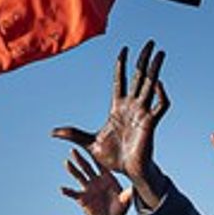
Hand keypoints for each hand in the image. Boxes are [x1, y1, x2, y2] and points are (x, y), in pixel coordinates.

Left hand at [52, 40, 169, 189]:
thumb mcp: (89, 143)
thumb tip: (53, 132)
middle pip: (140, 77)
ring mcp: (142, 113)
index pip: (121, 80)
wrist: (127, 172)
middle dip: (144, 59)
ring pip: (151, 85)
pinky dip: (160, 94)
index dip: (121, 65)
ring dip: (156, 69)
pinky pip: (160, 105)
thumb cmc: (113, 158)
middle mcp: (132, 106)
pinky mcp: (151, 123)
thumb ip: (73, 134)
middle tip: (150, 42)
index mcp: (118, 108)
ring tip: (161, 52)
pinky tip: (157, 82)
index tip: (123, 49)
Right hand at [62, 149, 130, 214]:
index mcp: (107, 178)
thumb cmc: (120, 208)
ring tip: (66, 162)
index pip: (101, 165)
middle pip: (87, 167)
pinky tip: (62, 188)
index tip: (93, 147)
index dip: (97, 157)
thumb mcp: (125, 202)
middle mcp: (96, 181)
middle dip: (81, 158)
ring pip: (79, 177)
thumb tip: (131, 191)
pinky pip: (74, 194)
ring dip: (73, 170)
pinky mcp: (83, 199)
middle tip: (74, 149)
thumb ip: (126, 196)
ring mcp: (88, 189)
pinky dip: (68, 191)